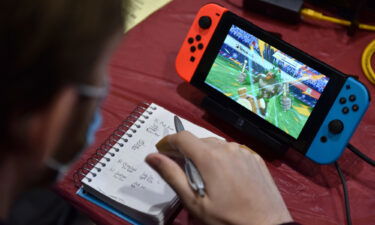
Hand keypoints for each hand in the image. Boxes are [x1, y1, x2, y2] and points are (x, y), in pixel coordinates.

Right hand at [145, 131, 292, 224]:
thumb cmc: (230, 220)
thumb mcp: (195, 202)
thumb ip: (172, 175)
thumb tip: (154, 158)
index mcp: (210, 158)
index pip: (182, 137)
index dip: (168, 141)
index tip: (162, 149)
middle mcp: (228, 149)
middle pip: (198, 141)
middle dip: (186, 151)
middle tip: (181, 168)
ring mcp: (243, 152)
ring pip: (216, 145)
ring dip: (205, 154)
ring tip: (204, 176)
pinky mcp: (254, 158)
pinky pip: (232, 151)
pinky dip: (222, 158)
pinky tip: (223, 175)